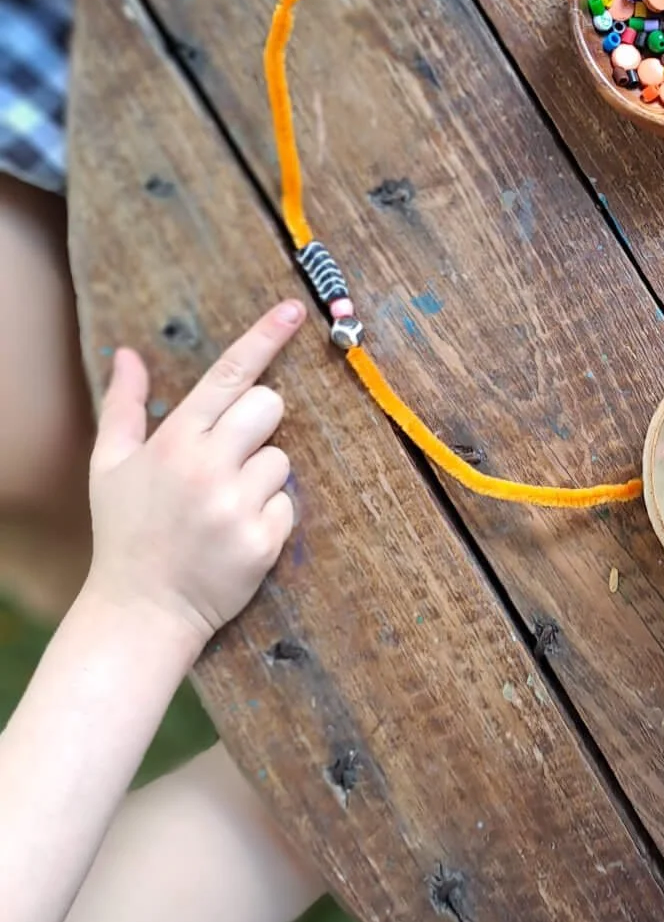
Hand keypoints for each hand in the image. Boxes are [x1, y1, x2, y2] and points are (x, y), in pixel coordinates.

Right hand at [83, 299, 306, 649]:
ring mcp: (238, 505)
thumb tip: (129, 353)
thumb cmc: (126, 532)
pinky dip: (269, 517)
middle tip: (230, 455)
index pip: (228, 376)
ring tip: (223, 506)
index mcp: (174, 442)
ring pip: (282, 460)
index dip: (264, 339)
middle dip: (259, 422)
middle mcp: (208, 468)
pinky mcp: (264, 541)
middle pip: (270, 407)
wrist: (142, 610)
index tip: (293, 310)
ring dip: (261, 476)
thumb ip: (124, 406)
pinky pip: (288, 505)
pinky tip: (235, 535)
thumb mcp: (111, 465)